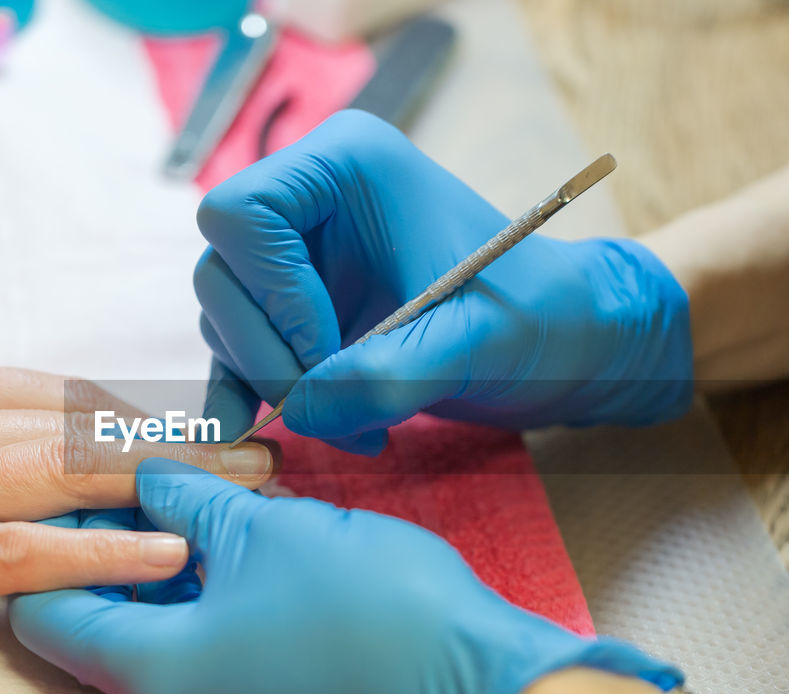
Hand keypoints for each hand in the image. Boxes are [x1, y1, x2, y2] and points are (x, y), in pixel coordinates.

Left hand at [10, 460, 676, 693]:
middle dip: (111, 548)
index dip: (54, 541)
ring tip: (193, 495)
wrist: (481, 686)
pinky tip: (237, 540)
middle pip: (99, 629)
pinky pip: (204, 659)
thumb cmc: (366, 604)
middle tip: (139, 478)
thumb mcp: (262, 527)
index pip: (46, 614)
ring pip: (157, 641)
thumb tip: (146, 476)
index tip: (80, 484)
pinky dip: (203, 601)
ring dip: (164, 570)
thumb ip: (185, 495)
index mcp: (152, 676)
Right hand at [195, 110, 692, 452]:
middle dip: (267, 355)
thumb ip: (387, 376)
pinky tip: (287, 433)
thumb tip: (300, 412)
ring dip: (272, 386)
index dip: (272, 294)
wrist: (566, 342)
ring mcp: (298, 257)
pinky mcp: (299, 308)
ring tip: (353, 427)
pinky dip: (257, 396)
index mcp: (344, 166)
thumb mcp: (474, 343)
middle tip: (326, 411)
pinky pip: (242, 351)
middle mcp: (309, 202)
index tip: (329, 355)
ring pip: (227, 320)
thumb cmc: (539, 316)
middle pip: (222, 273)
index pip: (241, 216)